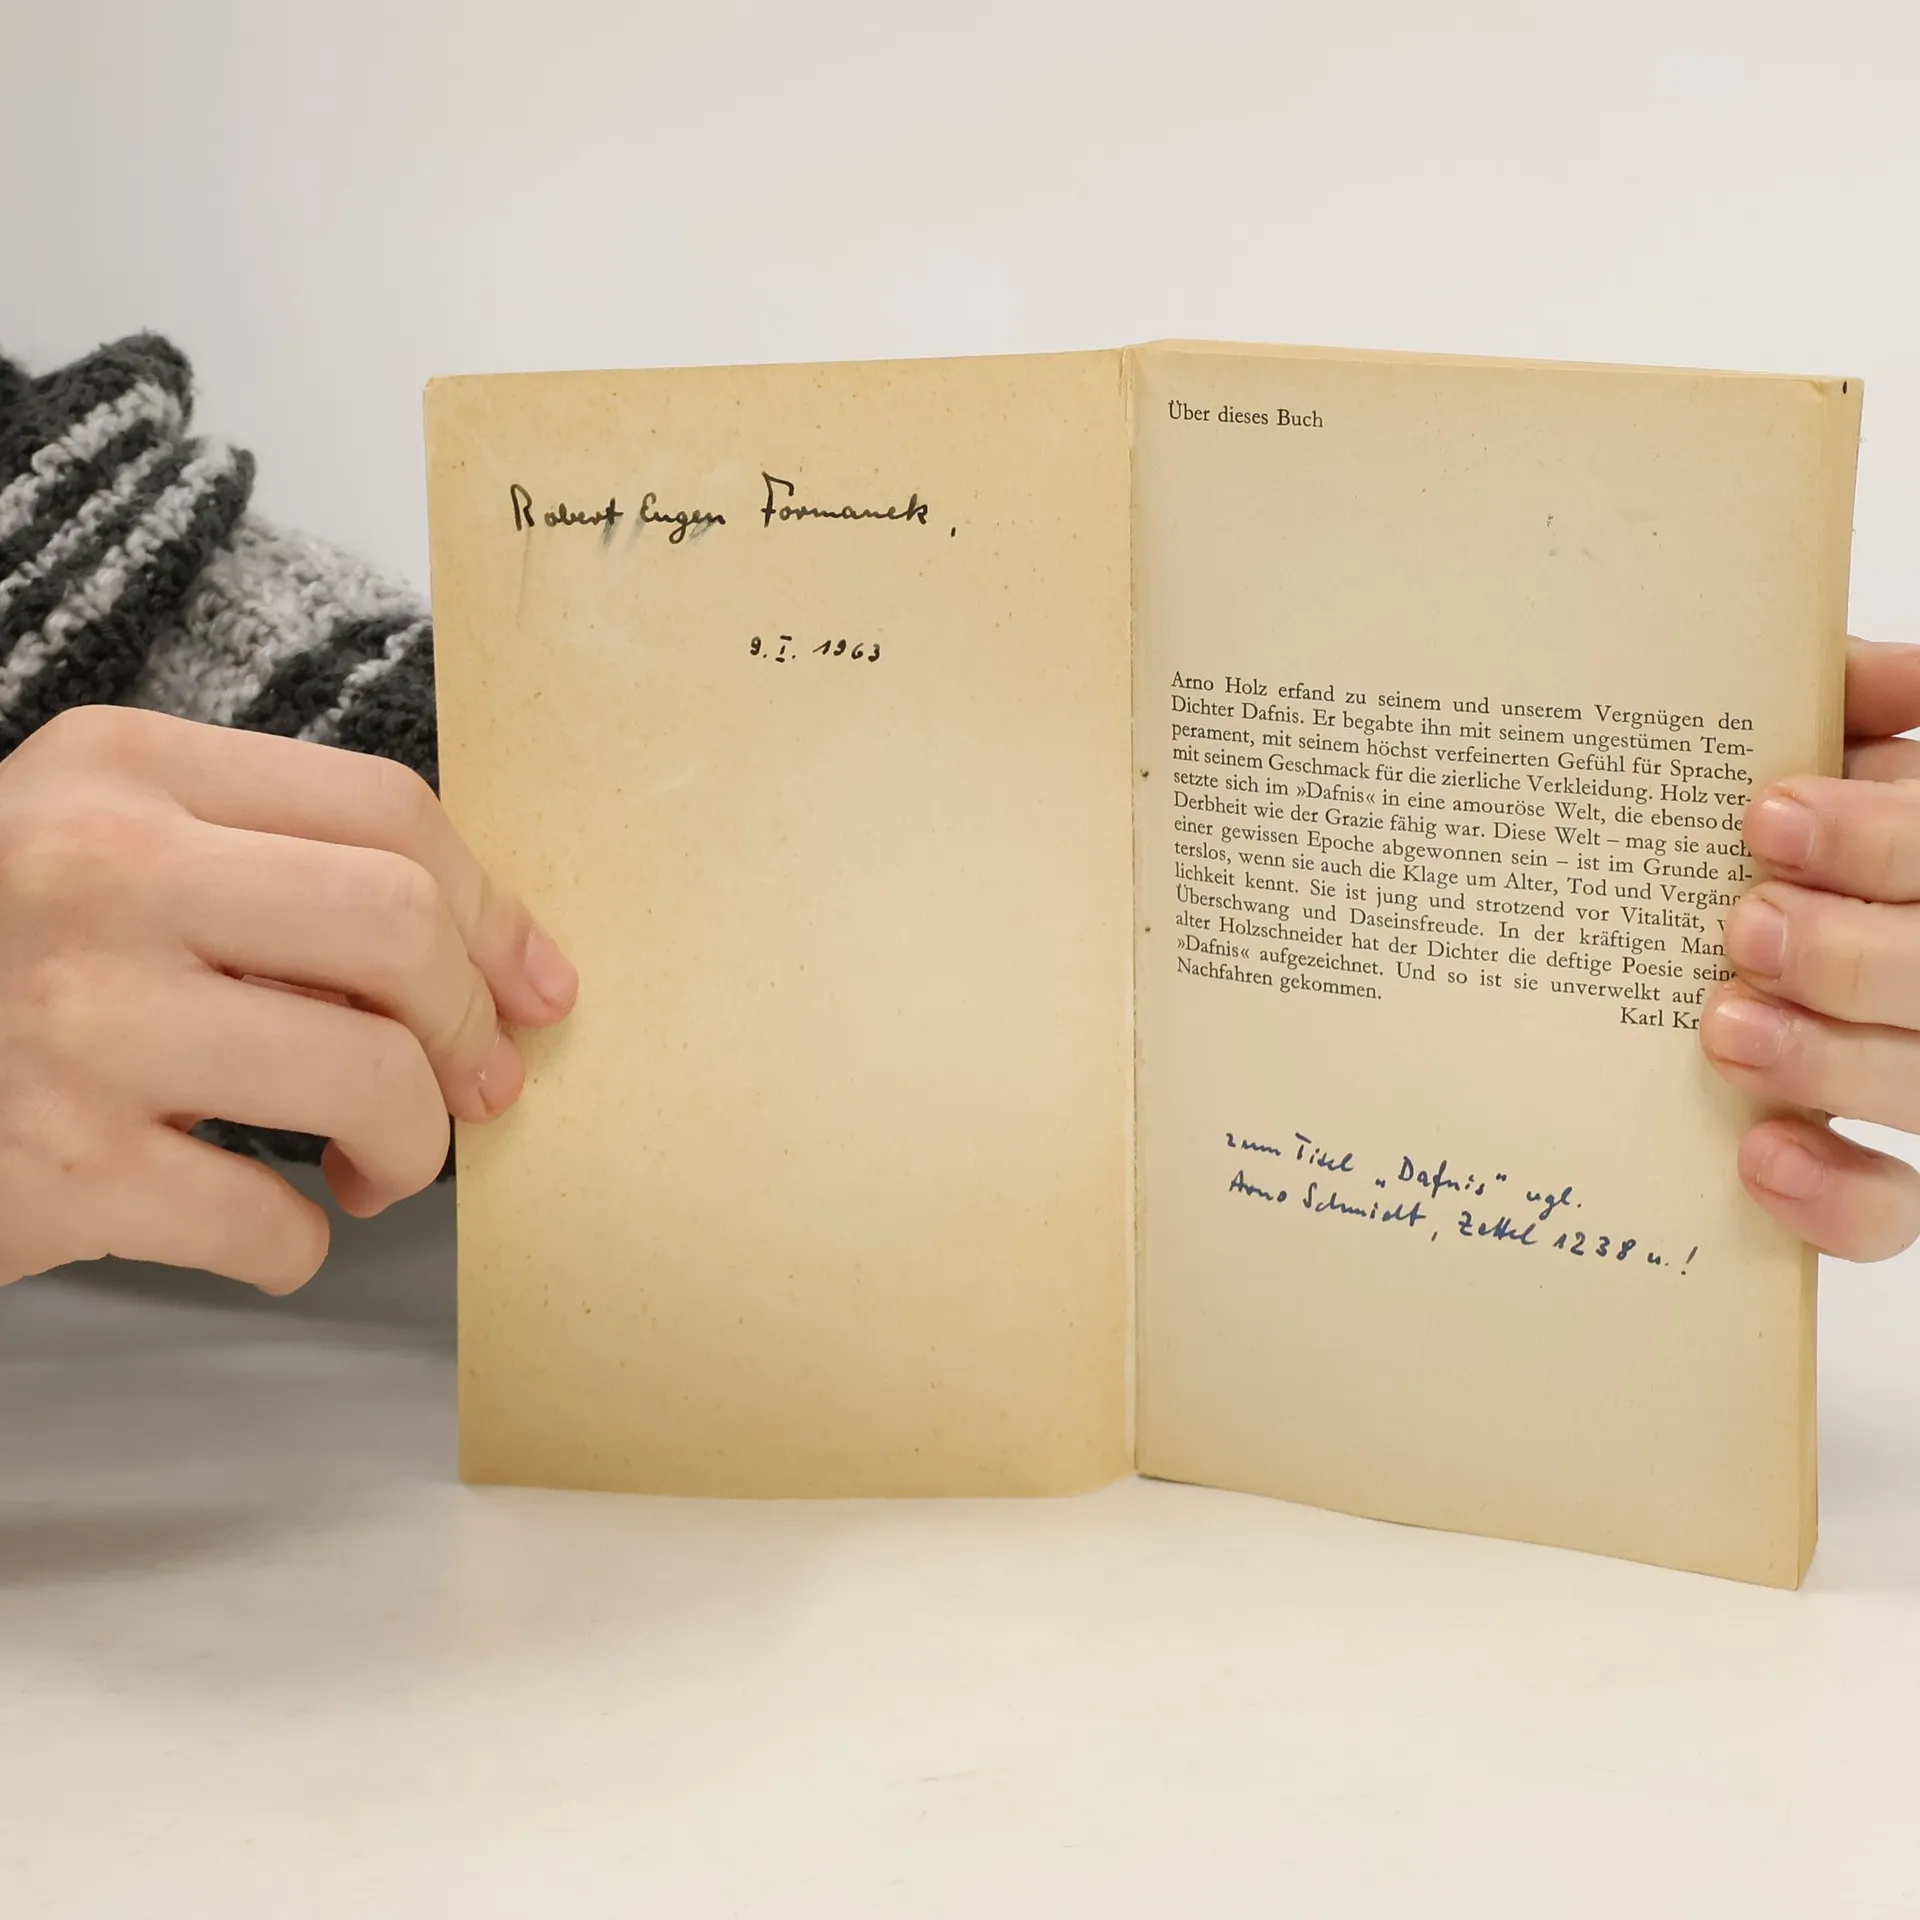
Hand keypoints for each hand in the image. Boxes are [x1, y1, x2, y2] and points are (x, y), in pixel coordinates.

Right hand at [0, 708, 575, 1290]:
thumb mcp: (107, 860)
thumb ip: (274, 881)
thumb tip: (495, 969)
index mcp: (124, 772)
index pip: (388, 809)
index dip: (492, 911)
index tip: (532, 987)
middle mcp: (96, 872)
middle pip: (397, 924)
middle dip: (469, 1025)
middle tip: (474, 1088)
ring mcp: (70, 1019)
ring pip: (367, 1075)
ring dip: (412, 1146)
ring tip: (371, 1166)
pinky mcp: (54, 1168)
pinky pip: (271, 1222)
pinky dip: (302, 1244)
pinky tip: (268, 1226)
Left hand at [1701, 641, 1919, 1259]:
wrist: (1783, 929)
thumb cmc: (1826, 835)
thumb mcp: (1858, 763)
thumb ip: (1863, 708)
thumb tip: (1856, 670)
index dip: (1882, 841)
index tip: (1766, 816)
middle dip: (1854, 954)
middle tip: (1744, 925)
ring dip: (1832, 1060)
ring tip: (1726, 1027)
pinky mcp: (1900, 1170)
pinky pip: (1894, 1208)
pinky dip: (1836, 1196)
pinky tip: (1759, 1156)